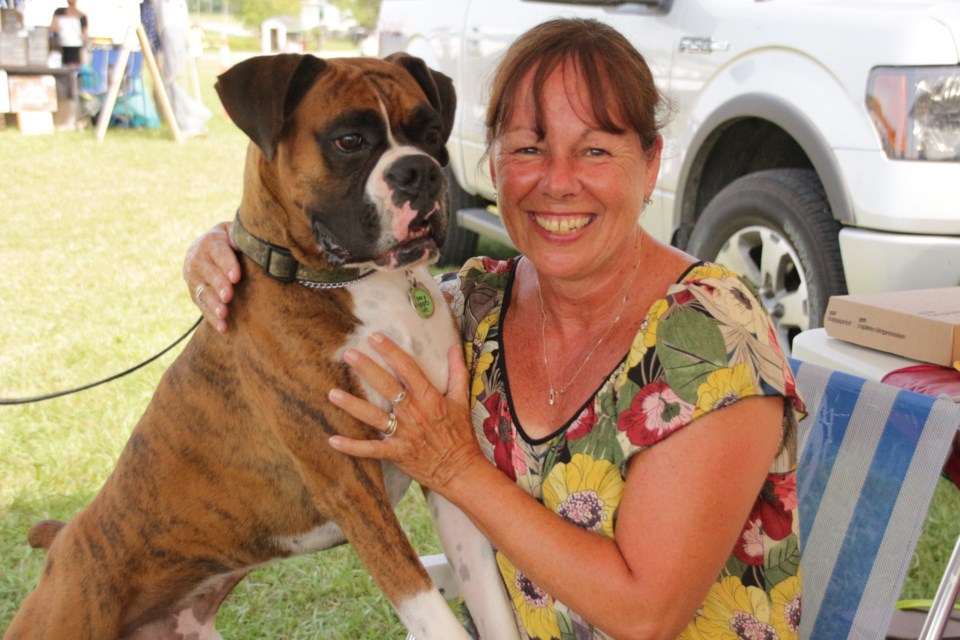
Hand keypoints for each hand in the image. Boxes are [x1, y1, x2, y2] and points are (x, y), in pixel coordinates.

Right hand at [183, 221, 239, 333]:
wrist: (207, 246)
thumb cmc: (231, 239)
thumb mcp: (234, 232)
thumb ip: (240, 236)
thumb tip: (247, 242)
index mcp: (210, 241)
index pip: (219, 252)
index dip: (227, 264)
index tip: (236, 276)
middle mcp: (197, 259)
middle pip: (208, 272)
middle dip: (219, 284)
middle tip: (229, 295)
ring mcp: (193, 277)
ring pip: (203, 291)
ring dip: (213, 303)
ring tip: (224, 313)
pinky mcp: (194, 292)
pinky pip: (202, 306)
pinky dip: (212, 317)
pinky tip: (223, 327)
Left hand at [328, 333, 486, 493]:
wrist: (460, 471)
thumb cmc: (460, 435)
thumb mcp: (461, 400)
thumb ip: (457, 372)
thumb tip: (455, 346)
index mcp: (430, 398)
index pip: (408, 369)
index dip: (391, 352)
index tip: (375, 337)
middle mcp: (414, 413)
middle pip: (387, 387)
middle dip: (367, 369)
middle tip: (348, 354)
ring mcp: (403, 434)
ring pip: (373, 416)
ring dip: (352, 405)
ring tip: (332, 393)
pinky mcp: (396, 453)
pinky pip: (370, 450)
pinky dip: (352, 446)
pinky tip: (333, 440)